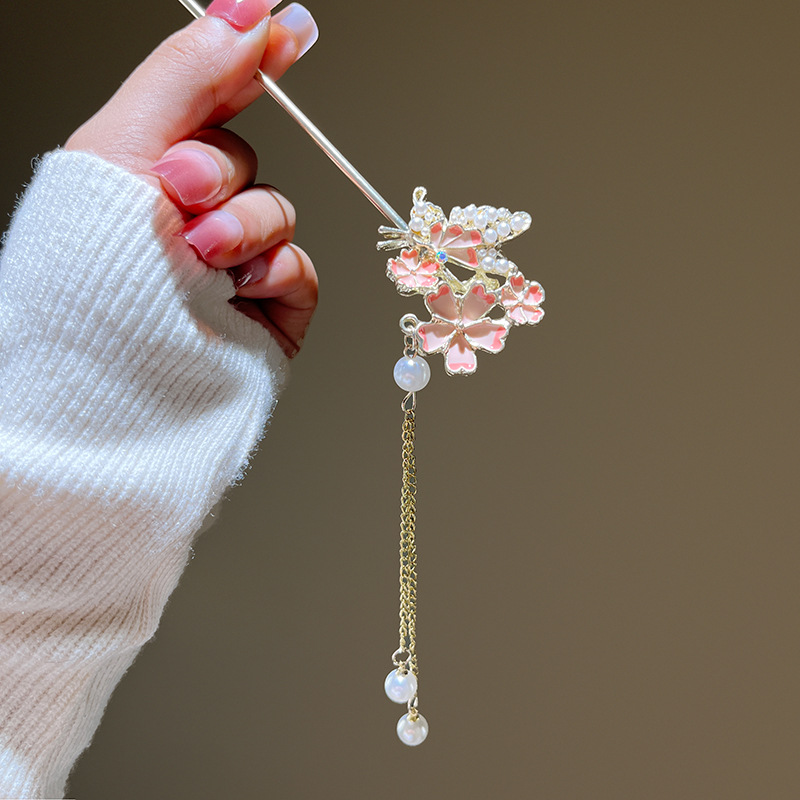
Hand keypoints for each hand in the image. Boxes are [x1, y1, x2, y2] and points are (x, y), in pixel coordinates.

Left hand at [65, 0, 319, 357]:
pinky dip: (273, 270)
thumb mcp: (123, 147)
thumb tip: (250, 13)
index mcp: (144, 173)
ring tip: (200, 255)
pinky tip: (237, 288)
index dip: (250, 62)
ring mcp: (232, 265)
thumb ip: (189, 73)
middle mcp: (190, 217)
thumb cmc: (88, 279)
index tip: (288, 29)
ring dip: (244, 225)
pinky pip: (299, 265)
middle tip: (178, 192)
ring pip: (276, 210)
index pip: (209, 103)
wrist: (111, 383)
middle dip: (218, 171)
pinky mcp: (266, 307)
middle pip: (243, 157)